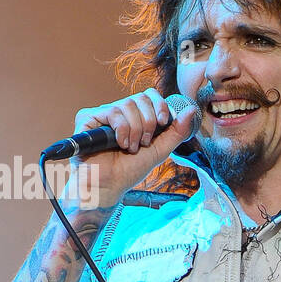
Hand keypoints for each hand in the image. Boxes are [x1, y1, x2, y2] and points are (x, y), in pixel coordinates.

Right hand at [68, 87, 198, 207]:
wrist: (109, 185)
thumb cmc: (130, 170)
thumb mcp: (160, 149)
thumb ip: (177, 131)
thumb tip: (192, 110)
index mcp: (135, 117)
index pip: (149, 95)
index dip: (159, 105)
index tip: (163, 122)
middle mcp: (119, 112)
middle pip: (141, 98)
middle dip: (148, 122)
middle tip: (144, 142)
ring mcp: (103, 114)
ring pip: (128, 104)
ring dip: (135, 130)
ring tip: (131, 147)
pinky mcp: (88, 118)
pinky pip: (113, 112)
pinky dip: (122, 130)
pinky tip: (119, 144)